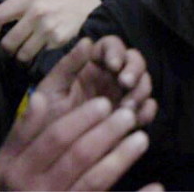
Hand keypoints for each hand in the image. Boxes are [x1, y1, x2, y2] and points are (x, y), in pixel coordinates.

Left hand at [0, 0, 101, 63]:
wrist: (86, 8)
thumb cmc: (57, 4)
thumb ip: (19, 9)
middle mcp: (37, 11)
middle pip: (8, 42)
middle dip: (7, 50)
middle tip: (10, 50)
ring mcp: (47, 27)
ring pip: (21, 54)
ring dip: (20, 57)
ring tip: (25, 54)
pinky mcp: (57, 40)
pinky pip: (37, 57)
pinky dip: (37, 58)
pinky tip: (41, 51)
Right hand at [0, 82, 150, 190]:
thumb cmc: (9, 189)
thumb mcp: (5, 161)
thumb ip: (22, 131)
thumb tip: (41, 98)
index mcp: (18, 169)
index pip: (55, 138)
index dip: (82, 118)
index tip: (105, 102)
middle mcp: (37, 190)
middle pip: (78, 157)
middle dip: (106, 133)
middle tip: (128, 114)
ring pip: (94, 182)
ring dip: (120, 159)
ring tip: (141, 138)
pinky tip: (157, 185)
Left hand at [36, 37, 155, 125]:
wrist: (48, 154)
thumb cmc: (45, 117)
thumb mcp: (51, 89)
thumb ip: (68, 65)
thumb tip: (86, 40)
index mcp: (92, 64)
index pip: (111, 45)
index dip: (116, 51)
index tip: (113, 65)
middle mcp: (111, 77)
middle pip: (134, 60)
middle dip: (135, 69)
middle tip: (125, 84)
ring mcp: (123, 96)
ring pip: (144, 82)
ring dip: (140, 91)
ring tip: (126, 108)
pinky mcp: (131, 117)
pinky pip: (147, 108)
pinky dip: (147, 111)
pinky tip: (137, 119)